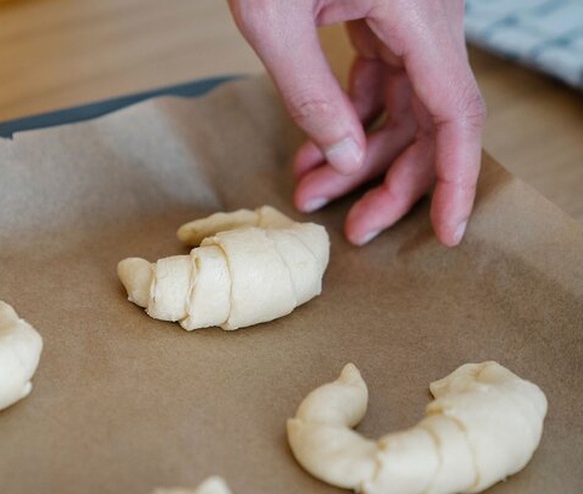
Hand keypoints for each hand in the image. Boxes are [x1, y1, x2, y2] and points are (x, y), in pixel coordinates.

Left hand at [228, 0, 485, 245]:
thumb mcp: (272, 19)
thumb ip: (311, 93)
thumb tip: (347, 158)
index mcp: (418, 13)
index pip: (457, 115)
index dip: (453, 180)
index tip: (446, 234)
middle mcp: (429, 16)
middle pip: (430, 121)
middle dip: (390, 181)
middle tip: (351, 230)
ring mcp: (410, 15)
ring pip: (406, 106)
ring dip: (360, 155)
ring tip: (309, 191)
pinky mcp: (385, 15)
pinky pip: (382, 81)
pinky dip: (350, 118)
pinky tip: (314, 152)